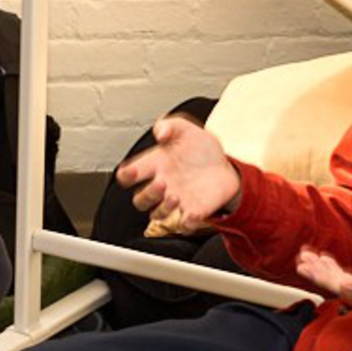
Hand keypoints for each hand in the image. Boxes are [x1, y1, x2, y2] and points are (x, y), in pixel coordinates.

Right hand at [117, 113, 239, 232]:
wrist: (225, 164)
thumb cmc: (200, 148)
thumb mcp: (185, 129)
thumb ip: (169, 125)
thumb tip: (160, 132)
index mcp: (155, 165)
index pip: (130, 174)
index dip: (126, 175)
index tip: (131, 172)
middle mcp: (162, 184)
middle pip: (140, 200)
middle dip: (147, 195)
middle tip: (161, 183)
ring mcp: (176, 200)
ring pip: (157, 215)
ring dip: (163, 209)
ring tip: (175, 196)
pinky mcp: (193, 211)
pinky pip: (184, 225)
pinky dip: (186, 222)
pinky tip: (193, 212)